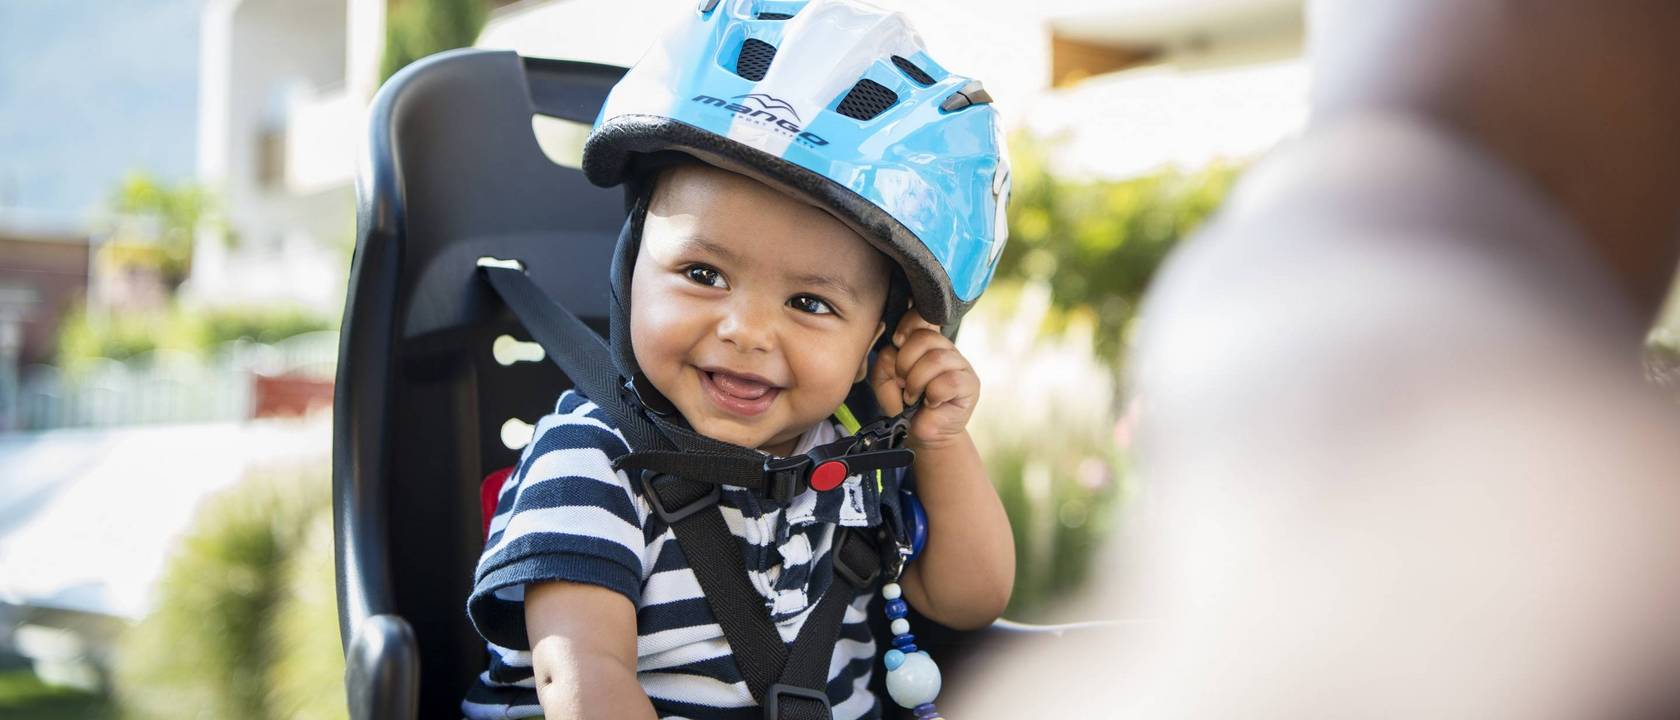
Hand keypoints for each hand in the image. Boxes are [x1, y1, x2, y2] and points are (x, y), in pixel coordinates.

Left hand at [869, 310, 978, 448]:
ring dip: (917, 381)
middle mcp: (946, 349)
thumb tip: (895, 349)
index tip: (897, 342)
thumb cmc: (905, 405)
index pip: (921, 319)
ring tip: (914, 396)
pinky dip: (934, 394)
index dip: (907, 326)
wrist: (921, 433)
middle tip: (903, 382)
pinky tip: (932, 403)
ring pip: (936, 359)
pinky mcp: (970, 384)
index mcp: (927, 344)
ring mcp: (961, 365)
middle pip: (925, 338)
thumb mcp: (885, 381)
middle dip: (906, 362)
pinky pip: (949, 381)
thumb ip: (885, 362)